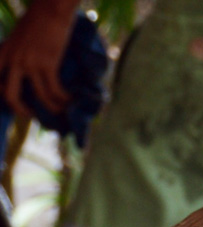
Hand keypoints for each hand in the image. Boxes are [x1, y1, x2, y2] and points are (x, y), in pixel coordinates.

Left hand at [0, 0, 77, 119]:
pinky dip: (64, 99)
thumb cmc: (37, 20)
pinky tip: (70, 100)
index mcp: (3, 52)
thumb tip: (25, 70)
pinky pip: (55, 90)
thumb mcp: (18, 38)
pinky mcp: (48, 64)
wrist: (51, 9)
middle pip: (9, 95)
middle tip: (31, 115)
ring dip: (52, 108)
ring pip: (39, 96)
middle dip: (21, 110)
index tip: (15, 101)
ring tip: (61, 110)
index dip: (2, 95)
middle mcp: (13, 60)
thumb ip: (17, 54)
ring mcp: (30, 63)